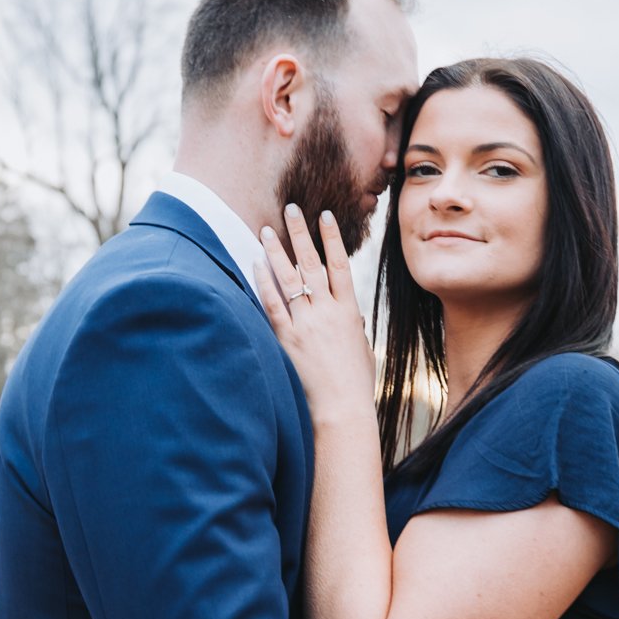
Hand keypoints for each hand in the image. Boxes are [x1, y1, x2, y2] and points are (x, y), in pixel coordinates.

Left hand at [255, 205, 374, 423]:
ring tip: (266, 230)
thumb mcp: (362, 350)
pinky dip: (264, 283)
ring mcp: (307, 324)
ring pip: (290, 279)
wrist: (343, 409)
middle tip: (291, 208)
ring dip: (277, 252)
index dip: (332, 238)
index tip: (325, 215)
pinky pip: (273, 304)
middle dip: (301, 233)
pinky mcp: (288, 339)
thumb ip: (354, 329)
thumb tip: (352, 318)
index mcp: (349, 312)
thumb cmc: (356, 384)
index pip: (340, 265)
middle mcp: (327, 312)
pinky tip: (256, 264)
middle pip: (312, 263)